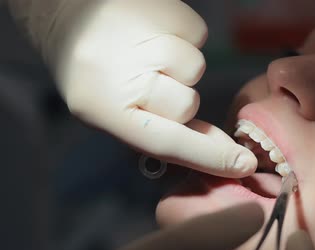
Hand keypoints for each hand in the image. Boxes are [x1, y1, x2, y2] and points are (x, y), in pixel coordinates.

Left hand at [14, 0, 256, 177]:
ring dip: (180, 64)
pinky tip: (154, 31)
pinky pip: (197, 34)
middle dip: (179, 98)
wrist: (69, 15)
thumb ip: (163, 134)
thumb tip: (221, 154)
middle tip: (151, 81)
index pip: (165, 142)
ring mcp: (138, 38)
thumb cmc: (98, 73)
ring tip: (147, 50)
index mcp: (101, 108)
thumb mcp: (114, 113)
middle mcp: (117, 73)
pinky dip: (184, 36)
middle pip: (186, 105)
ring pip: (194, 67)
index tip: (242, 165)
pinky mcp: (158, 10)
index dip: (207, 157)